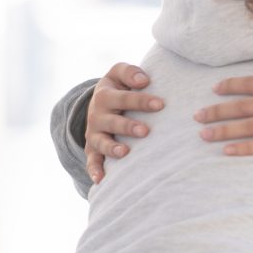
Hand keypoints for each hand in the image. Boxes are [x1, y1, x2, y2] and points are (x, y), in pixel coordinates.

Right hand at [86, 63, 164, 183]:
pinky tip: (101, 180)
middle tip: (146, 131)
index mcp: (105, 95)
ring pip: (101, 142)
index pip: (123, 97)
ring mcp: (94, 133)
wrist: (98, 102)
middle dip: (128, 126)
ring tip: (125, 152)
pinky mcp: (92, 148)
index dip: (141, 100)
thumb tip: (144, 80)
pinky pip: (91, 160)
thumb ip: (129, 72)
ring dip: (112, 147)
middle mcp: (97, 115)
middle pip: (111, 121)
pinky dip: (94, 170)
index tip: (160, 104)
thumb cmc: (118, 87)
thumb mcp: (118, 73)